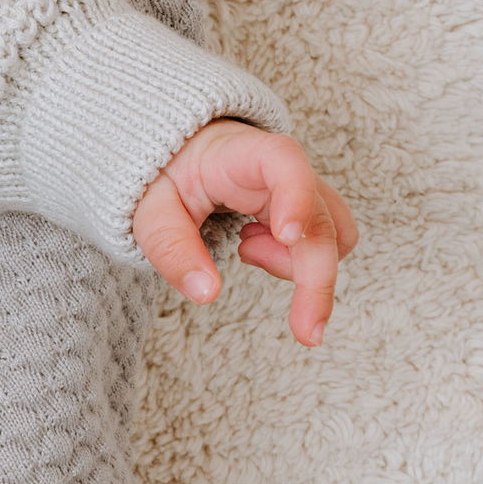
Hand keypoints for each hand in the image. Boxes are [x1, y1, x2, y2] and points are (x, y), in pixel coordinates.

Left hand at [130, 118, 356, 346]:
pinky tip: (256, 247)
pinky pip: (326, 242)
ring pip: (333, 235)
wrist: (181, 152)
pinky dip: (299, 262)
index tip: (287, 237)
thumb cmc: (166, 174)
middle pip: (320, 219)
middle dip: (316, 279)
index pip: (283, 160)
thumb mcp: (149, 209)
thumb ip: (172, 247)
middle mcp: (283, 169)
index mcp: (240, 154)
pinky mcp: (309, 208)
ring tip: (245, 248)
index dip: (295, 196)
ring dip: (298, 264)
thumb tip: (206, 293)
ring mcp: (303, 188)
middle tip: (305, 331)